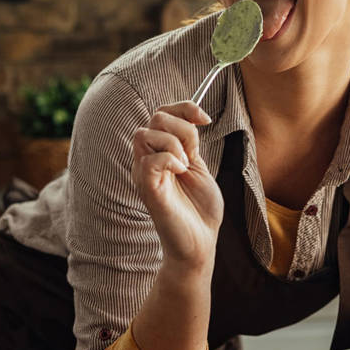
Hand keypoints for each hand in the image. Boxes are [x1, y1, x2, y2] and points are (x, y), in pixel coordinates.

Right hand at [131, 101, 222, 271]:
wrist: (200, 242)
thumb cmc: (199, 209)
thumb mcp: (199, 167)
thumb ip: (190, 144)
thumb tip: (192, 118)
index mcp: (159, 153)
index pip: (162, 113)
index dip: (184, 108)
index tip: (205, 119)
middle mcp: (147, 160)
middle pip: (155, 118)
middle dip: (182, 128)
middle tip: (193, 154)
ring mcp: (144, 174)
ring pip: (146, 133)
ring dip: (174, 144)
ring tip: (186, 166)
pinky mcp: (147, 188)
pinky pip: (150, 159)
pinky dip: (170, 159)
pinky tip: (181, 172)